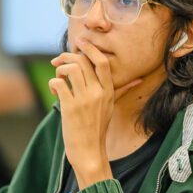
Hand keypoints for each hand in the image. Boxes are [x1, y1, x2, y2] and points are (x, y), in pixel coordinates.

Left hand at [48, 39, 141, 187]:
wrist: (89, 151)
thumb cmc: (98, 128)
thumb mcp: (112, 107)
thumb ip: (122, 90)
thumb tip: (139, 80)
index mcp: (108, 91)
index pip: (102, 62)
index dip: (90, 48)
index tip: (80, 41)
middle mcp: (98, 93)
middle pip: (82, 61)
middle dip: (67, 56)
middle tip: (58, 61)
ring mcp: (84, 100)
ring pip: (70, 69)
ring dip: (59, 70)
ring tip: (58, 78)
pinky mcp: (70, 107)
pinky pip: (58, 83)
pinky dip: (53, 83)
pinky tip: (54, 91)